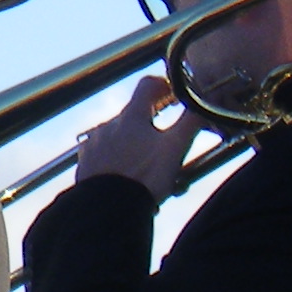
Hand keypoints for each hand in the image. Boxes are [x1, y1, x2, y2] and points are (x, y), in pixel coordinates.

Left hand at [74, 73, 193, 198]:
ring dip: (138, 148)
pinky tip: (133, 178)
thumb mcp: (175, 148)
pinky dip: (122, 162)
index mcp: (131, 116)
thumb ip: (190, 123)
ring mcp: (95, 141)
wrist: (109, 205)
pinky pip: (107, 154)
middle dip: (153, 127)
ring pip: (122, 138)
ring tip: (154, 172)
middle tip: (170, 146)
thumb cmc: (144, 176)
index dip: (162, 86)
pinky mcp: (86, 160)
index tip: (173, 94)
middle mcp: (109, 124)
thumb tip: (204, 105)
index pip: (146, 86)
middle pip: (135, 116)